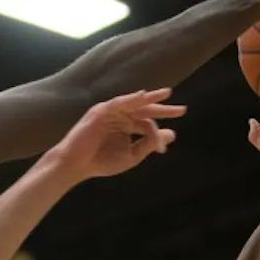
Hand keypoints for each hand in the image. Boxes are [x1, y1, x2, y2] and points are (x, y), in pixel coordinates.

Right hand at [46, 89, 182, 180]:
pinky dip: (129, 99)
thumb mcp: (131, 155)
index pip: (147, 123)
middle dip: (162, 108)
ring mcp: (110, 112)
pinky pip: (117, 103)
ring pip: (133, 103)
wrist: (77, 165)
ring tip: (165, 94)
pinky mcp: (100, 112)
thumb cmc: (101, 161)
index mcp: (127, 125)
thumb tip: (172, 134)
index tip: (162, 150)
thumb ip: (149, 144)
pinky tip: (142, 96)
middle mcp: (120, 116)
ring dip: (149, 98)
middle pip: (144, 109)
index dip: (157, 135)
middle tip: (182, 109)